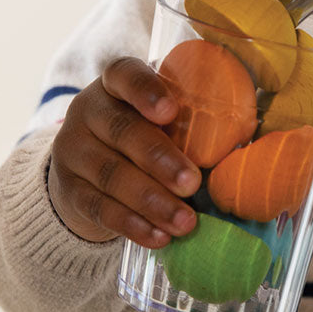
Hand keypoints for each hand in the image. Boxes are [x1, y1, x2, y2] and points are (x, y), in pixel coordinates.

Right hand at [47, 56, 201, 247]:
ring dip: (152, 201)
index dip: (146, 90)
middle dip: (160, 159)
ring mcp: (72, 150)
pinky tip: (159, 236)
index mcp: (115, 83)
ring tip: (185, 222)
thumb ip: (188, 121)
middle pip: (121, 130)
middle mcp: (88, 110)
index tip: (171, 111)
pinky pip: (100, 208)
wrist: (87, 170)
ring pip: (111, 174)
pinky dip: (133, 225)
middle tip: (192, 183)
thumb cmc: (142, 134)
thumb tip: (243, 146)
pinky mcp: (69, 190)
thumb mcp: (158, 119)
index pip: (124, 74)